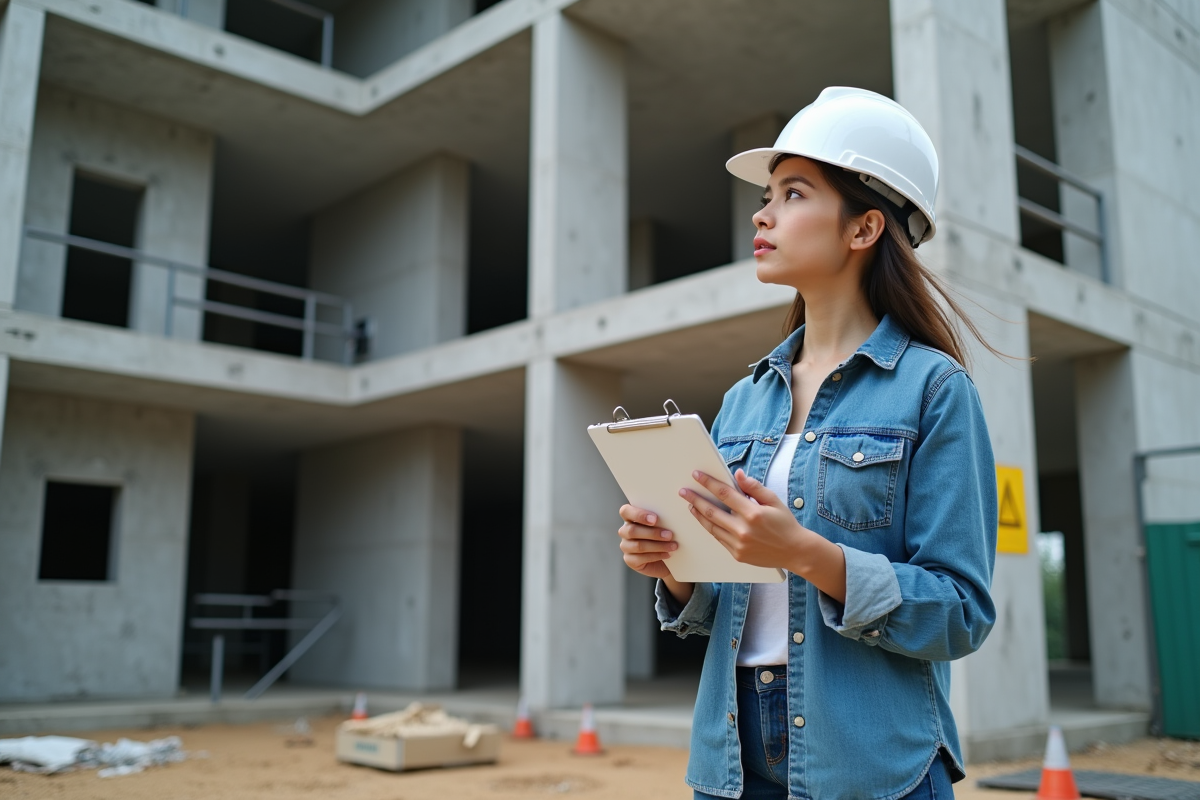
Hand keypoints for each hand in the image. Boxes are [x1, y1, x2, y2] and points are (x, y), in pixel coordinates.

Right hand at [617, 504, 677, 579]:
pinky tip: (667, 554)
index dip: (638, 514)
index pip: (625, 511)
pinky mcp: (630, 560)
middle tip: (669, 535)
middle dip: (653, 533)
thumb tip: (673, 515)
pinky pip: (640, 558)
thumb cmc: (665, 536)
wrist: (667, 559)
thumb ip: (663, 518)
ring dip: (658, 546)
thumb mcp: (664, 524)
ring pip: (638, 546)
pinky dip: (656, 556)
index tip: (655, 519)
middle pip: (632, 530)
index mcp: (631, 517)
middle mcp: (625, 531)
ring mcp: (626, 546)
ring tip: (673, 546)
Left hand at [682, 469, 845, 601]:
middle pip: (712, 511)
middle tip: (683, 491)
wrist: (795, 552)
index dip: (708, 483)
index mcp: (753, 513)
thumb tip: (737, 475)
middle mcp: (743, 530)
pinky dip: (710, 528)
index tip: (697, 475)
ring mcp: (739, 544)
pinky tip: (705, 520)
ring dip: (699, 515)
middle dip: (695, 499)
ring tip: (691, 505)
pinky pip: (719, 539)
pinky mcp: (737, 555)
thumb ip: (754, 487)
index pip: (724, 494)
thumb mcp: (774, 501)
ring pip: (712, 527)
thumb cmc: (785, 524)